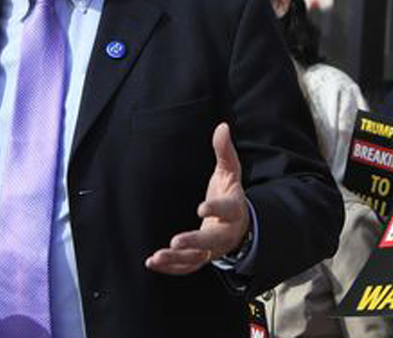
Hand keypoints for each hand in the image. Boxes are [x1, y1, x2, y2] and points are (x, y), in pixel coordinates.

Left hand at [145, 123, 249, 274]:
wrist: (239, 225)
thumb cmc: (230, 195)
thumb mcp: (230, 173)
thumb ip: (225, 152)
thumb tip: (222, 126)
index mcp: (233, 210)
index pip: (227, 209)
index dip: (215, 208)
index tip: (200, 208)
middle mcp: (224, 232)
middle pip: (211, 240)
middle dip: (194, 242)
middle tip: (176, 241)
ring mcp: (213, 249)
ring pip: (197, 258)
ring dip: (176, 259)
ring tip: (155, 257)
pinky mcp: (201, 257)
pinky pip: (187, 267)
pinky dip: (171, 267)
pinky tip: (152, 263)